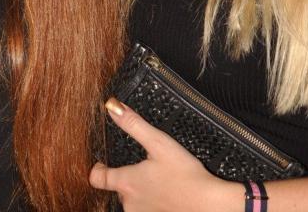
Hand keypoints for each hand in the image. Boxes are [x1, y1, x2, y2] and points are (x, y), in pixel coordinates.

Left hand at [89, 98, 239, 211]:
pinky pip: (147, 210)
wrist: (210, 206)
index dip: (98, 169)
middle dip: (128, 179)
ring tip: (157, 181)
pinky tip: (166, 194)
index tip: (100, 164)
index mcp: (127, 182)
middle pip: (119, 189)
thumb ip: (133, 124)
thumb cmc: (186, 176)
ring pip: (134, 202)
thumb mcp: (158, 142)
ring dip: (141, 192)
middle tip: (143, 168)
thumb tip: (112, 106)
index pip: (98, 178)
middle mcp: (130, 204)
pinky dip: (152, 202)